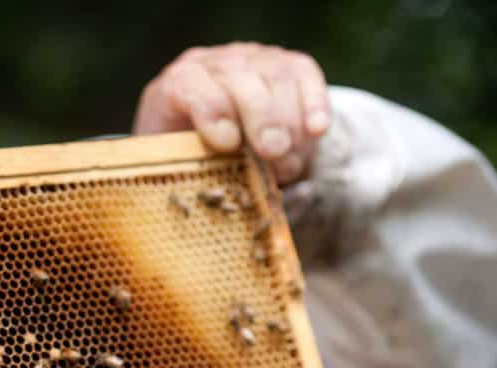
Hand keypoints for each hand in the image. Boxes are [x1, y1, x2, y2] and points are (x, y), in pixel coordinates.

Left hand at [134, 43, 329, 184]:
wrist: (210, 129)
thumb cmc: (190, 151)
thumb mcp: (179, 159)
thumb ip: (191, 162)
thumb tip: (218, 179)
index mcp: (178, 83)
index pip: (190, 85)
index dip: (212, 111)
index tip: (227, 143)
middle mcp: (216, 63)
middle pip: (240, 76)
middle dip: (260, 116)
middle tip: (272, 152)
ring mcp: (255, 58)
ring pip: (276, 76)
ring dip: (288, 121)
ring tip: (288, 162)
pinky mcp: (289, 64)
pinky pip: (305, 75)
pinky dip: (314, 103)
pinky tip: (317, 130)